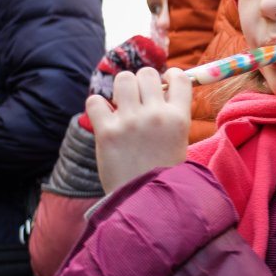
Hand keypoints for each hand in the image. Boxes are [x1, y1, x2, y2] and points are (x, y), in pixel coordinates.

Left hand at [86, 67, 191, 193]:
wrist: (146, 202)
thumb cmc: (164, 173)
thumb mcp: (180, 141)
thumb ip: (172, 114)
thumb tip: (161, 88)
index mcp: (179, 117)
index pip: (179, 77)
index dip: (170, 76)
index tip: (163, 84)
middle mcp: (156, 115)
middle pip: (147, 73)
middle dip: (142, 82)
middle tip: (139, 99)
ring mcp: (130, 122)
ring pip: (123, 79)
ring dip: (121, 89)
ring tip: (122, 105)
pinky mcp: (106, 132)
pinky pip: (95, 100)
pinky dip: (98, 106)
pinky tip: (104, 117)